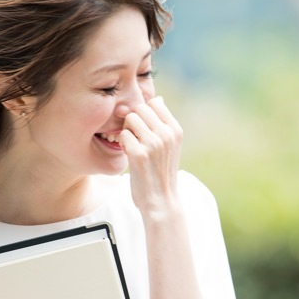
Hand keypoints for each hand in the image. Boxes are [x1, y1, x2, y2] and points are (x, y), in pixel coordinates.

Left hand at [118, 97, 182, 214]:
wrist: (161, 200)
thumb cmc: (162, 171)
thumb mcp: (170, 145)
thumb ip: (163, 122)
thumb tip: (157, 98)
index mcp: (176, 130)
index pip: (155, 103)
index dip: (144, 112)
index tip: (142, 127)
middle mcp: (167, 134)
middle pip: (140, 108)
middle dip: (133, 120)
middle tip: (134, 136)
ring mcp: (154, 144)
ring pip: (130, 119)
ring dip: (126, 130)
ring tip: (132, 145)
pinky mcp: (139, 154)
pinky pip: (123, 134)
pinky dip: (122, 143)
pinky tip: (128, 153)